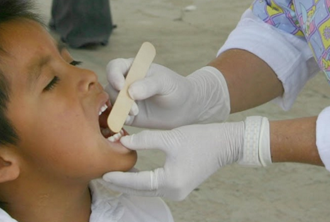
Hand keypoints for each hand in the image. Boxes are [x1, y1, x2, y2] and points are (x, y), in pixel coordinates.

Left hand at [102, 121, 244, 200]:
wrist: (225, 144)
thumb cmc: (201, 138)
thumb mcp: (170, 137)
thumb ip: (145, 140)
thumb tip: (123, 142)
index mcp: (170, 181)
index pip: (137, 183)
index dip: (119, 178)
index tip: (103, 173)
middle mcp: (173, 191)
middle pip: (140, 190)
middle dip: (122, 183)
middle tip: (103, 174)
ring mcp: (178, 192)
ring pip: (147, 190)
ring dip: (132, 183)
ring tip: (115, 172)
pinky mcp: (180, 188)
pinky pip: (156, 187)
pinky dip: (144, 181)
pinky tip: (134, 172)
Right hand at [105, 62, 229, 128]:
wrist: (185, 108)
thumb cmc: (176, 89)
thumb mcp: (165, 82)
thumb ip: (149, 85)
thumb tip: (130, 91)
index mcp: (133, 68)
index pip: (114, 67)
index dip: (113, 75)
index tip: (122, 86)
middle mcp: (125, 83)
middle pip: (109, 88)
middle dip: (118, 98)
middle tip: (134, 107)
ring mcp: (125, 100)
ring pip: (111, 104)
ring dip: (119, 110)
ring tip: (135, 114)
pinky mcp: (127, 116)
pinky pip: (115, 118)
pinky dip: (118, 120)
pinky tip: (130, 121)